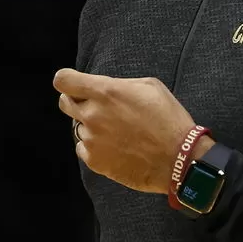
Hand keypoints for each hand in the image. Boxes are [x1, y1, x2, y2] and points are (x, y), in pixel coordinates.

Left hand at [54, 68, 199, 193]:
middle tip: (99, 108)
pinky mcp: (95, 161)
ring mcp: (91, 140)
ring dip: (91, 127)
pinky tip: (115, 147)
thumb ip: (119, 84)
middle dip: (77, 102)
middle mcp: (92, 115)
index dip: (67, 80)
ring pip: (77, 127)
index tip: (75, 84)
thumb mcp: (149, 86)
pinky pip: (83, 148)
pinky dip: (94, 146)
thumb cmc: (169, 119)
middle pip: (64, 103)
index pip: (63, 80)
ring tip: (117, 132)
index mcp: (105, 92)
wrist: (179, 159)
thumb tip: (104, 88)